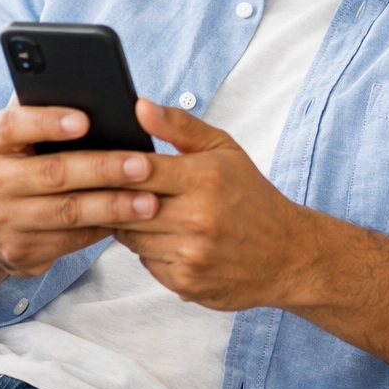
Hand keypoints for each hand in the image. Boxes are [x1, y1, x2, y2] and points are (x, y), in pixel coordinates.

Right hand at [0, 103, 160, 278]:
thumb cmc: (20, 163)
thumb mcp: (18, 135)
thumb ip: (45, 109)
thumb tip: (93, 85)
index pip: (14, 125)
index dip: (48, 122)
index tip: (85, 120)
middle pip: (54, 173)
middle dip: (104, 169)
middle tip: (144, 165)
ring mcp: (3, 221)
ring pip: (67, 212)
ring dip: (113, 206)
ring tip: (150, 201)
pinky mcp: (21, 252)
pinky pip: (71, 240)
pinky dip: (105, 229)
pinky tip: (133, 222)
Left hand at [111, 99, 313, 310]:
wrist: (289, 254)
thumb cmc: (253, 197)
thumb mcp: (224, 149)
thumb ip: (179, 126)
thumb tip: (140, 106)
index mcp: (204, 177)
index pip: (137, 168)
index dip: (112, 166)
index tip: (99, 164)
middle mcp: (196, 216)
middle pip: (126, 205)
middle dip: (118, 198)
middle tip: (116, 191)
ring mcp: (190, 253)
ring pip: (131, 236)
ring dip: (133, 225)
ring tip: (151, 214)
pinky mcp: (186, 282)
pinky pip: (146, 262)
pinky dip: (151, 250)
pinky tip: (171, 239)